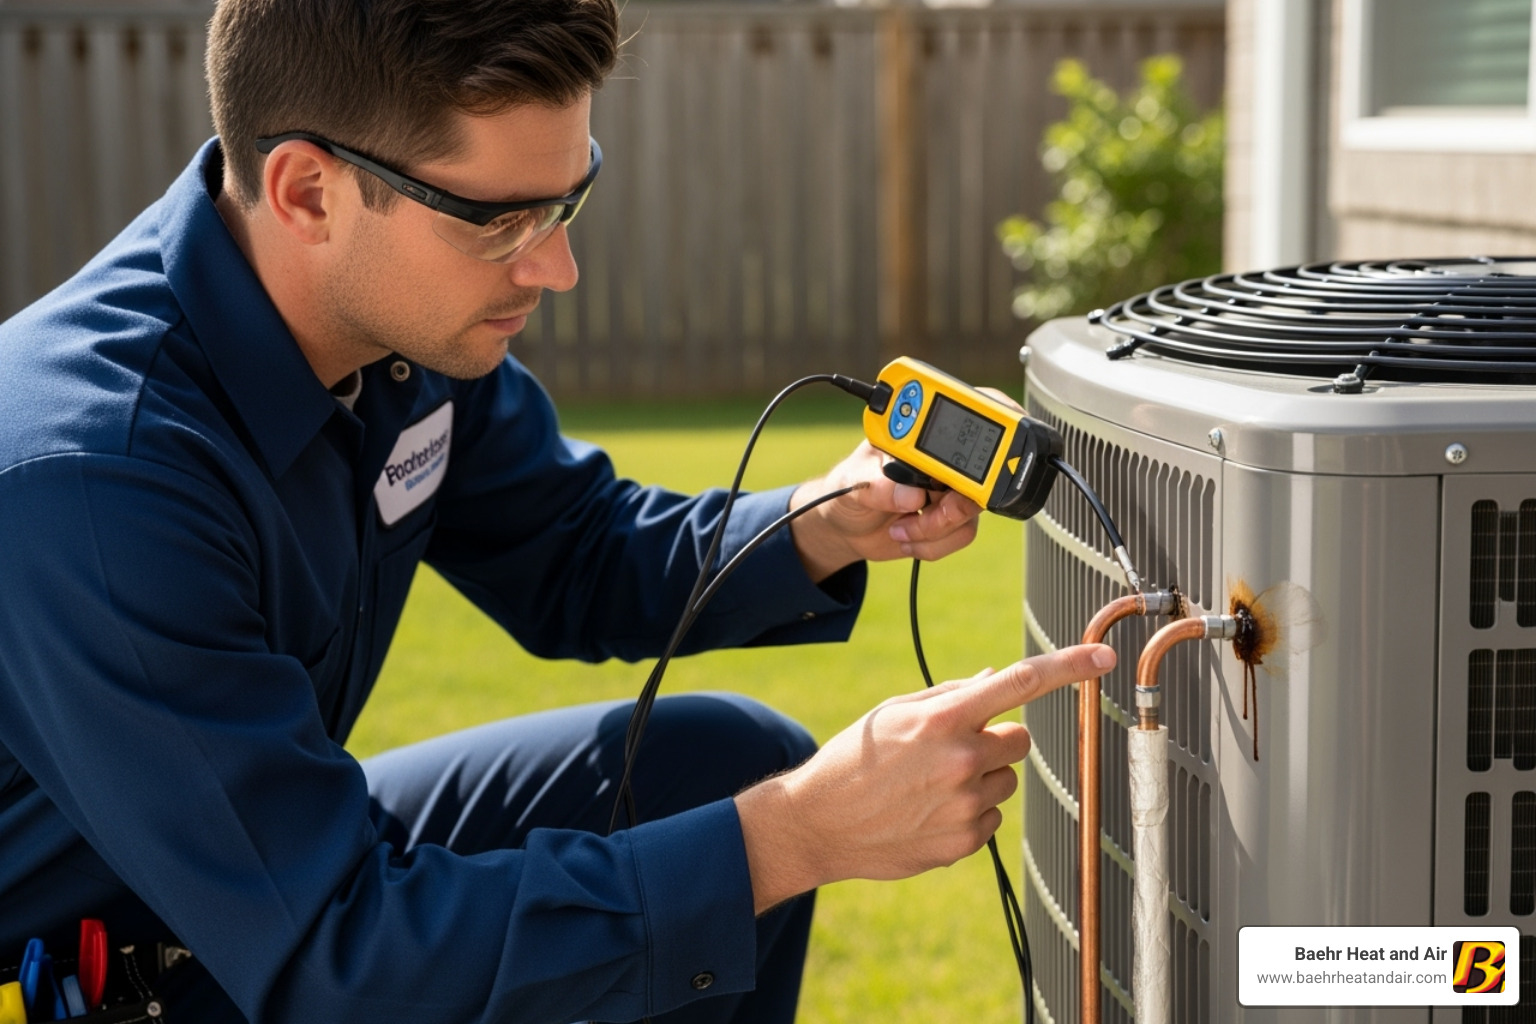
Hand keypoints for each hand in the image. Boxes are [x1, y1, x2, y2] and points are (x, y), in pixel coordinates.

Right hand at [735, 643, 1114, 912]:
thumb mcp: (895, 712)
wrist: (819, 821)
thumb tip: (995, 678)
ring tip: (930, 786)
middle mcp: (962, 758)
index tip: (1104, 656)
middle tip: (951, 751)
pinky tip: (926, 813)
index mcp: (944, 717)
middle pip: (1020, 739)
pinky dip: (967, 813)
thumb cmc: (857, 757)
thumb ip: (950, 694)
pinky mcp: (965, 841)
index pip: (1020, 682)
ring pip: (1007, 780)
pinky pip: (991, 817)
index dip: (1069, 666)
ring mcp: (965, 803)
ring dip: (981, 779)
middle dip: (996, 740)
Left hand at [787, 442, 981, 581]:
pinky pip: (961, 535)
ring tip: (898, 529)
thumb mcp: (852, 483)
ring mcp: (947, 493)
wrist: (846, 525)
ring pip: (968, 516)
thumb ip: (879, 486)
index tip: (934, 494)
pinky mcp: (949, 520)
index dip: (954, 473)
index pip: (952, 450)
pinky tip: (906, 538)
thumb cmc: (848, 491)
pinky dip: (933, 546)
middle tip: (916, 517)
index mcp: (917, 442)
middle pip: (971, 486)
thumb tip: (912, 495)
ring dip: (932, 532)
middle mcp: (938, 465)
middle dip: (945, 512)